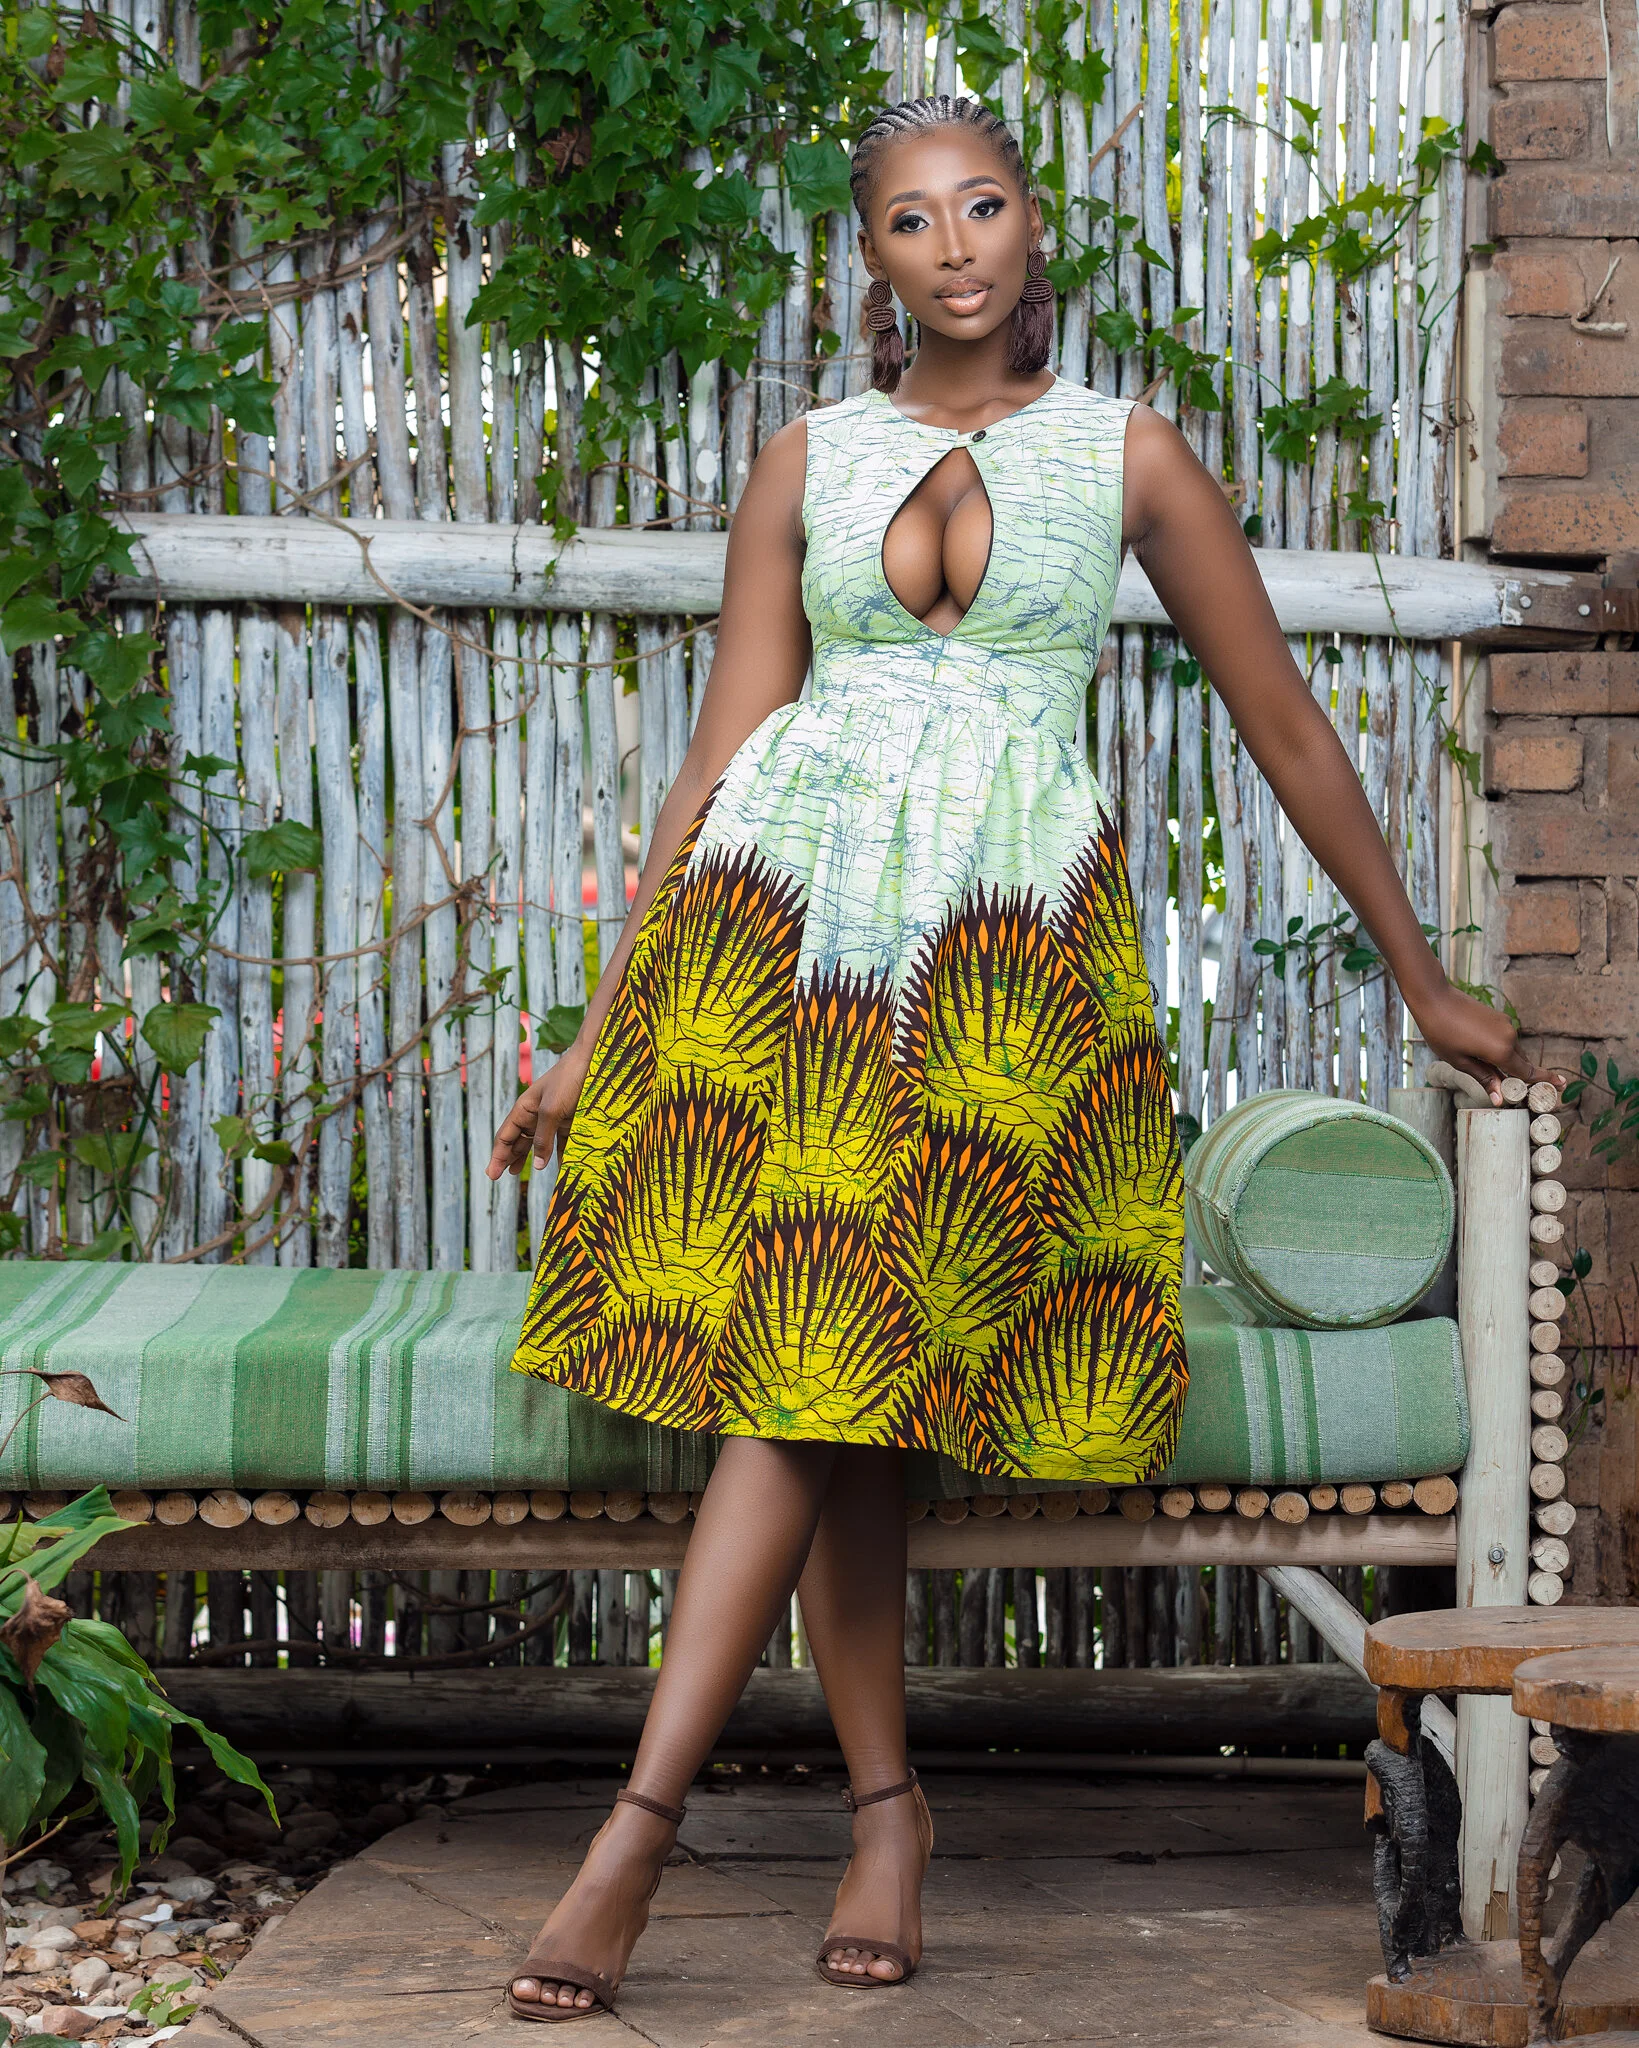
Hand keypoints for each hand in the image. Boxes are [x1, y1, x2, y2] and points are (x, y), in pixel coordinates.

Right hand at [486, 1043, 590, 1180]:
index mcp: (524, 1108)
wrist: (594, 1062)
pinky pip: (561, 1142)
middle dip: (509, 1157)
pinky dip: (559, 1155)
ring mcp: (553, 1118)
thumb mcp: (551, 1110)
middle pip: (518, 1140)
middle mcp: (536, 1114)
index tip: (491, 1175)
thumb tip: (537, 1165)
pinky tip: (557, 1168)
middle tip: (501, 1177)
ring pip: (537, 1142)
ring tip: (518, 1173)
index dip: (497, 1155)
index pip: (505, 1136)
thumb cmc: (567, 1080)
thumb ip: (543, 1138)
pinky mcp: (570, 1121)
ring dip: (530, 1158)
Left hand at [1410, 978, 1564, 1106]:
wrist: (1435, 998)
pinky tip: (1479, 1050)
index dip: (1545, 1080)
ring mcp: (1506, 1025)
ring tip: (1483, 1067)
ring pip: (1513, 1050)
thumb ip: (1484, 1078)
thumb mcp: (1460, 1061)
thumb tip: (1500, 1098)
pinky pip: (1506, 1039)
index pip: (1528, 1072)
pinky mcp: (1499, 1018)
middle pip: (1521, 1063)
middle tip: (1512, 1090)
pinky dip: (1501, 1049)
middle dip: (1520, 1076)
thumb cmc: (1442, 1032)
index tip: (1561, 1085)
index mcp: (1501, 1051)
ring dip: (1506, 1062)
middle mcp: (1510, 1037)